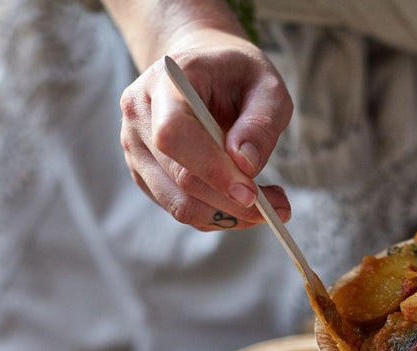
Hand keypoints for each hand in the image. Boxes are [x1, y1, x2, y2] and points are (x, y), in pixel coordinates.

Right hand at [117, 27, 293, 229]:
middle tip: (280, 208)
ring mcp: (136, 147)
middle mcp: (140, 114)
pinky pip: (180, 207)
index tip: (251, 194)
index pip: (174, 134)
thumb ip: (261, 122)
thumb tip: (245, 165)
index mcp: (167, 80)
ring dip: (228, 215)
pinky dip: (217, 215)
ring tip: (269, 205)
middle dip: (231, 202)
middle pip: (179, 177)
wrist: (201, 69)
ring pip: (178, 203)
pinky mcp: (144, 173)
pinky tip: (244, 200)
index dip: (211, 169)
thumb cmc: (237, 75)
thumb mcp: (267, 86)